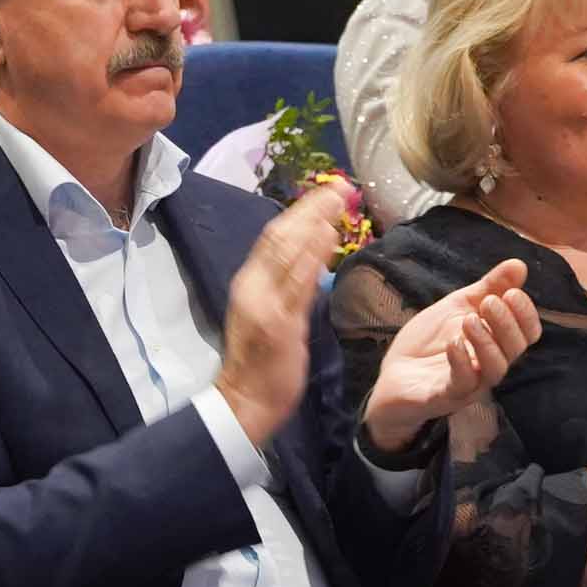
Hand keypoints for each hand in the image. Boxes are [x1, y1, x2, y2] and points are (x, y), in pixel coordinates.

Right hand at [217, 180, 354, 444]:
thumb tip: (313, 248)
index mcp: (250, 281)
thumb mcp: (271, 310)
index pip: (272, 235)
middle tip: (341, 186)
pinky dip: (312, 256)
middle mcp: (253, 285)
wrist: (245, 400)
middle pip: (281, 235)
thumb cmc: (261, 358)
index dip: (300, 210)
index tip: (326, 191)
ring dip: (316, 222)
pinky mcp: (280, 323)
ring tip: (340, 201)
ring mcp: (266, 303)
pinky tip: (329, 237)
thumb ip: (289, 281)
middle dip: (311, 207)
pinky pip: (298, 282)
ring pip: (288, 251)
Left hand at [363, 258, 538, 451]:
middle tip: (489, 302)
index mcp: (496, 342)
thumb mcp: (458, 306)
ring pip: (495, 369)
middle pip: (515, 349)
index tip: (512, 292)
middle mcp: (488, 365)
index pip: (526, 333)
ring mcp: (469, 383)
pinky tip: (453, 342)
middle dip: (507, 323)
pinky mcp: (444, 396)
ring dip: (486, 342)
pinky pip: (462, 384)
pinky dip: (460, 361)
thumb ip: (488, 287)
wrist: (393, 372)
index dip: (525, 314)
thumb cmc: (429, 341)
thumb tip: (519, 264)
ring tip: (469, 320)